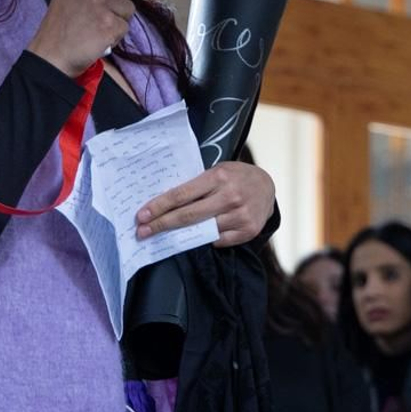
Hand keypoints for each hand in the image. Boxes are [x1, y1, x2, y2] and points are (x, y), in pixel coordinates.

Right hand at [26, 0, 135, 76]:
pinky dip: (115, 34)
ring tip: (97, 23)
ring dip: (118, 17)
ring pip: (129, 5)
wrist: (51, 54)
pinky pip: (126, 26)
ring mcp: (99, 1)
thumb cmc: (61, 24)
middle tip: (105, 5)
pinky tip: (98, 35)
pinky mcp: (108, 23)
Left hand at [135, 161, 275, 247]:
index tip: (142, 215)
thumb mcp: (217, 170)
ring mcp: (240, 215)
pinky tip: (197, 235)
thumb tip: (166, 202)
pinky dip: (205, 238)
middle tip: (142, 232)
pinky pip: (218, 241)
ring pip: (202, 231)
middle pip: (188, 216)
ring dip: (179, 235)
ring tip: (162, 236)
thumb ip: (196, 184)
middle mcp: (230, 196)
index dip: (160, 206)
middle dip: (162, 225)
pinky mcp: (248, 231)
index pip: (182, 194)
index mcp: (218, 176)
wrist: (268, 186)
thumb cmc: (235, 176)